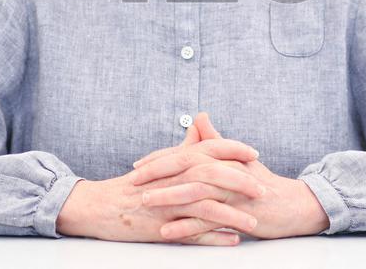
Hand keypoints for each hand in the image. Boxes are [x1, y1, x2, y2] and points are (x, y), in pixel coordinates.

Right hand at [56, 122, 264, 244]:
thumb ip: (185, 144)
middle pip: (212, 175)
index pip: (208, 149)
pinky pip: (191, 233)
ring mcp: (167, 204)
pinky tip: (231, 240)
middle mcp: (172, 179)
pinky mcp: (161, 226)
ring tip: (254, 222)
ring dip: (232, 214)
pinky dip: (213, 237)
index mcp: (174, 161)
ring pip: (205, 206)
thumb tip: (200, 124)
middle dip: (241, 182)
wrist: (101, 205)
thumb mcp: (161, 162)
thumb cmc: (134, 184)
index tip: (255, 153)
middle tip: (263, 190)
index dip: (233, 149)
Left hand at [133, 113, 329, 240]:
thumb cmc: (261, 182)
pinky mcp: (238, 213)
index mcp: (221, 157)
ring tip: (145, 202)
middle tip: (133, 180)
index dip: (159, 159)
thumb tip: (200, 116)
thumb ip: (215, 140)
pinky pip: (207, 220)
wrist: (292, 205)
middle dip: (157, 173)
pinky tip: (167, 231)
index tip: (137, 166)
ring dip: (168, 196)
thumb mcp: (237, 159)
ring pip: (194, 191)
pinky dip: (186, 226)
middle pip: (186, 167)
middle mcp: (224, 170)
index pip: (185, 154)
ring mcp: (231, 192)